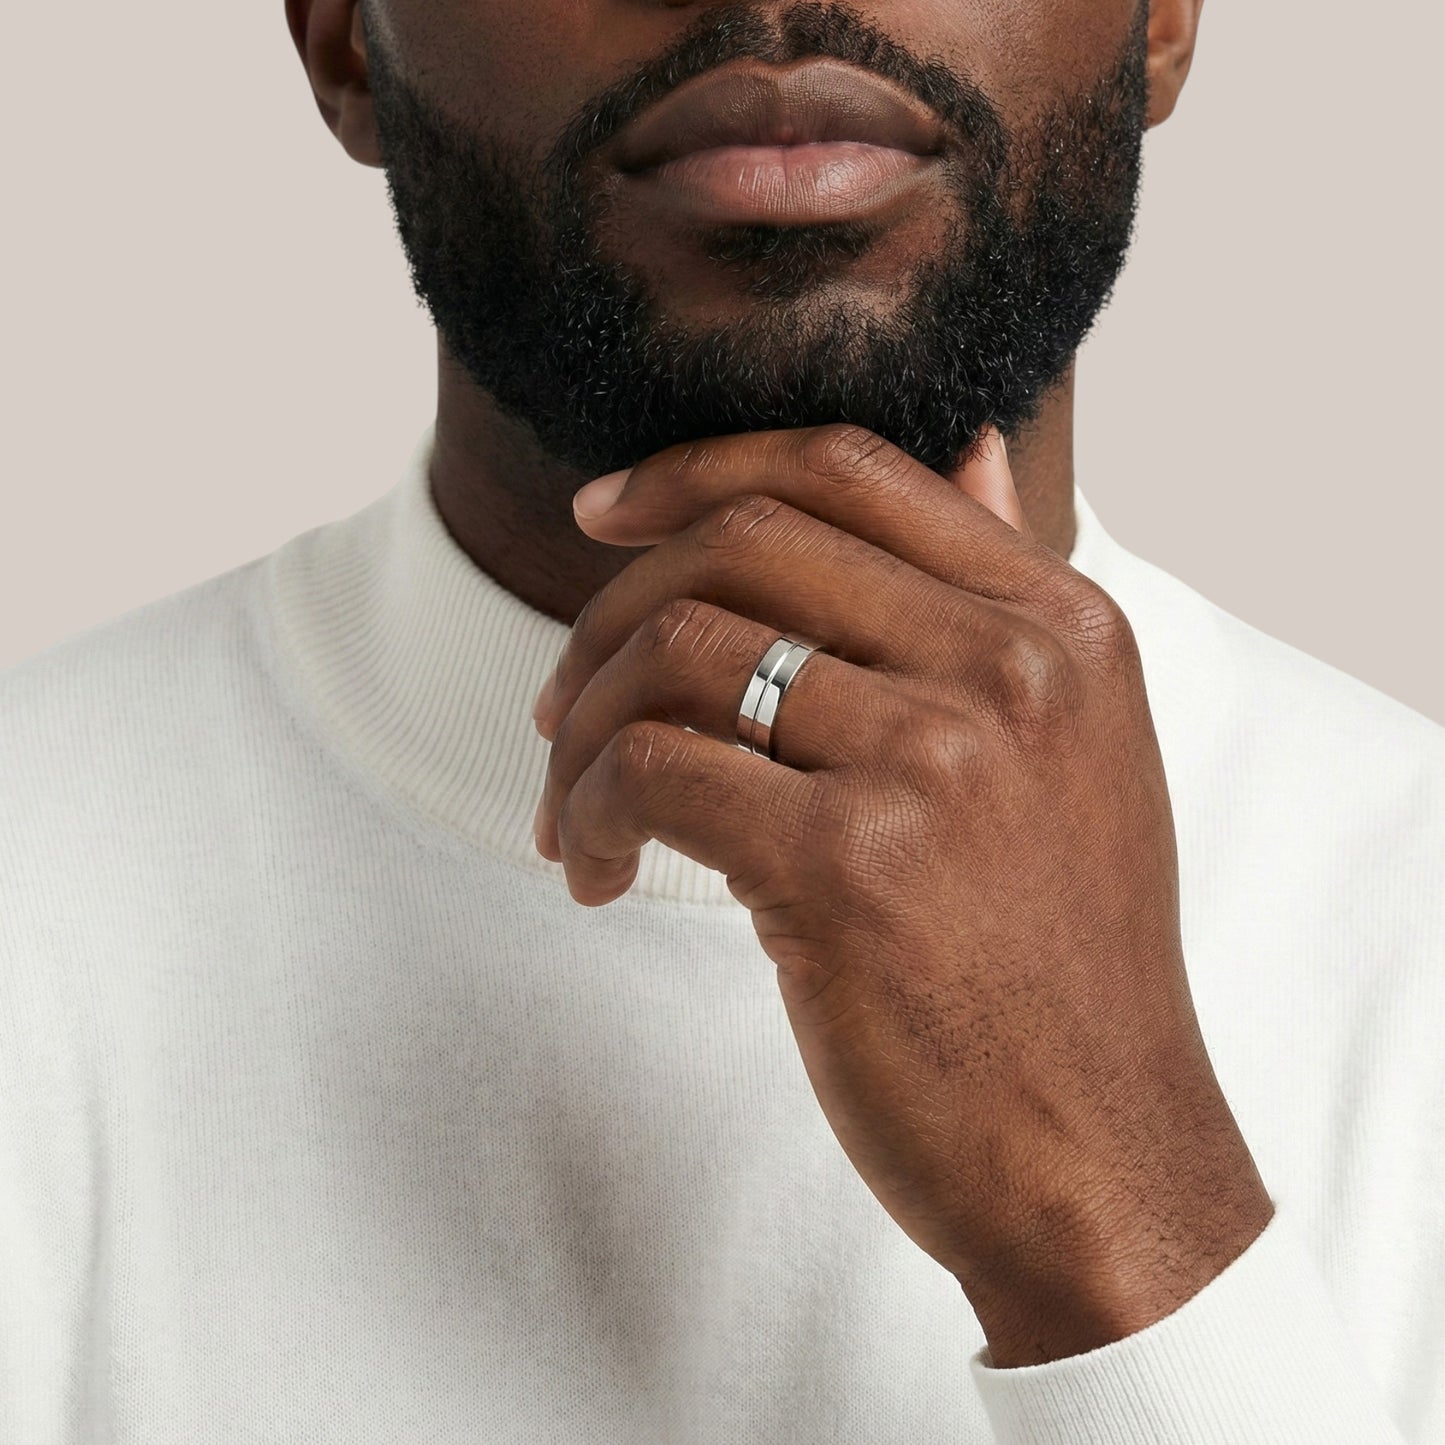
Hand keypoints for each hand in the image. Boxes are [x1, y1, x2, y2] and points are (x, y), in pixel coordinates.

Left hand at [530, 423, 1273, 1365]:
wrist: (1098, 1155)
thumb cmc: (1058, 965)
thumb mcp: (1079, 751)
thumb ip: (1005, 600)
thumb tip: (977, 447)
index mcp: (1062, 625)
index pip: (848, 468)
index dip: (699, 467)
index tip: (602, 516)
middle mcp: (1008, 669)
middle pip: (740, 542)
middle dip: (610, 612)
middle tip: (562, 706)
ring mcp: (934, 760)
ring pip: (675, 650)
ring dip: (584, 729)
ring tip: (576, 815)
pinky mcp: (849, 866)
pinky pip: (650, 771)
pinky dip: (587, 811)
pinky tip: (595, 873)